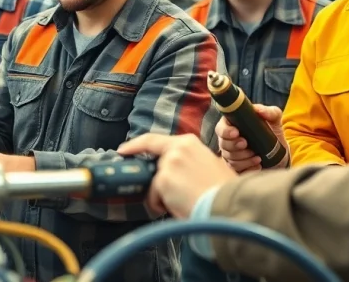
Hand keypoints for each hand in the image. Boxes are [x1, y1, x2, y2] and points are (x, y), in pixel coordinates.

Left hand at [118, 133, 237, 218]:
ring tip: (183, 202)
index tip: (123, 150)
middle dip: (155, 180)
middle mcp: (176, 149)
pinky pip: (154, 198)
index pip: (154, 140)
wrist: (226, 204)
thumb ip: (190, 162)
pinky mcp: (162, 181)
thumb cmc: (223, 189)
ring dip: (163, 196)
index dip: (136, 145)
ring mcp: (168, 164)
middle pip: (154, 165)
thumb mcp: (210, 165)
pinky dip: (162, 206)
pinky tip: (179, 207)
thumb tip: (178, 172)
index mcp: (188, 142)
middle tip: (163, 194)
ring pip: (155, 184)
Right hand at [216, 104, 286, 173]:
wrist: (280, 153)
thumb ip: (269, 112)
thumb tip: (258, 110)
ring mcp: (231, 155)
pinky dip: (248, 168)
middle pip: (223, 145)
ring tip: (258, 156)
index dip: (226, 131)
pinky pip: (237, 170)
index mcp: (233, 125)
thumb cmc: (273, 132)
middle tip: (246, 144)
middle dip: (235, 146)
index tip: (236, 133)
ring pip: (230, 159)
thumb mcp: (274, 119)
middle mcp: (228, 141)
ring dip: (244, 158)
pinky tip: (258, 165)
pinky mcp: (237, 168)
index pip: (221, 128)